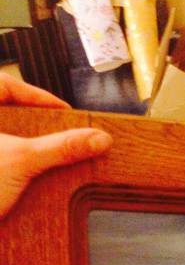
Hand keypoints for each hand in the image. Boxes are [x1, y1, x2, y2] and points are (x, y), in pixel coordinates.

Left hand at [0, 74, 111, 217]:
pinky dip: (12, 167)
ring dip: (23, 148)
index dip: (38, 96)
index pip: (7, 85)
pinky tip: (26, 179)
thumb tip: (96, 139)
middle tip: (59, 134)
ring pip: (1, 139)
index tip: (65, 112)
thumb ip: (60, 147)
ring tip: (46, 159)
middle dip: (33, 124)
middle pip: (5, 113)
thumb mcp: (22, 160)